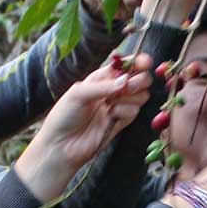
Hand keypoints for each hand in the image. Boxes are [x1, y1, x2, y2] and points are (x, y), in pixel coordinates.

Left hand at [15, 56, 152, 201]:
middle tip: (128, 86)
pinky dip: (125, 111)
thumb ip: (103, 86)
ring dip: (130, 97)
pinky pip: (134, 112)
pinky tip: (111, 115)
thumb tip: (125, 81)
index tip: (145, 62)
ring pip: (141, 96)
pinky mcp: (121, 122)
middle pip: (139, 79)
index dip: (137, 62)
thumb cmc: (64, 115)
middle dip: (138, 80)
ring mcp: (118, 106)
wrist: (62, 145)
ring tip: (111, 103)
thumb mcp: (78, 93)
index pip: (125, 66)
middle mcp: (112, 90)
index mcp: (101, 78)